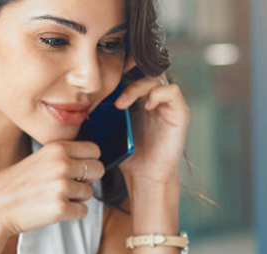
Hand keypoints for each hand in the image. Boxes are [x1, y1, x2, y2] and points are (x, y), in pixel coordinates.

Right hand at [0, 141, 103, 237]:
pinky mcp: (61, 208)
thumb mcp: (38, 159)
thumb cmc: (15, 185)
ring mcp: (62, 187)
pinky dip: (72, 214)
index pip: (94, 150)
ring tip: (53, 198)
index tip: (79, 169)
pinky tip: (53, 210)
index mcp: (56, 149)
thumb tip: (91, 162)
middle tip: (69, 186)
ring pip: (90, 193)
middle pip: (98, 169)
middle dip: (88, 179)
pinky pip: (83, 212)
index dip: (89, 161)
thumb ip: (63, 157)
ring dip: (76, 198)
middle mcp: (61, 165)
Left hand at [113, 68, 189, 185]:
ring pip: (157, 78)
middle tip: (116, 74)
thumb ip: (106, 109)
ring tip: (121, 103)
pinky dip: (158, 94)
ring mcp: (168, 105)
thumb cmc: (129, 155)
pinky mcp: (180, 113)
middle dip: (132, 67)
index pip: (136, 70)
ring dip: (137, 87)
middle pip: (147, 69)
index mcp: (140, 98)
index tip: (108, 67)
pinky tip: (146, 106)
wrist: (144, 177)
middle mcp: (156, 98)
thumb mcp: (112, 127)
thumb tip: (87, 94)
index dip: (125, 64)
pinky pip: (172, 91)